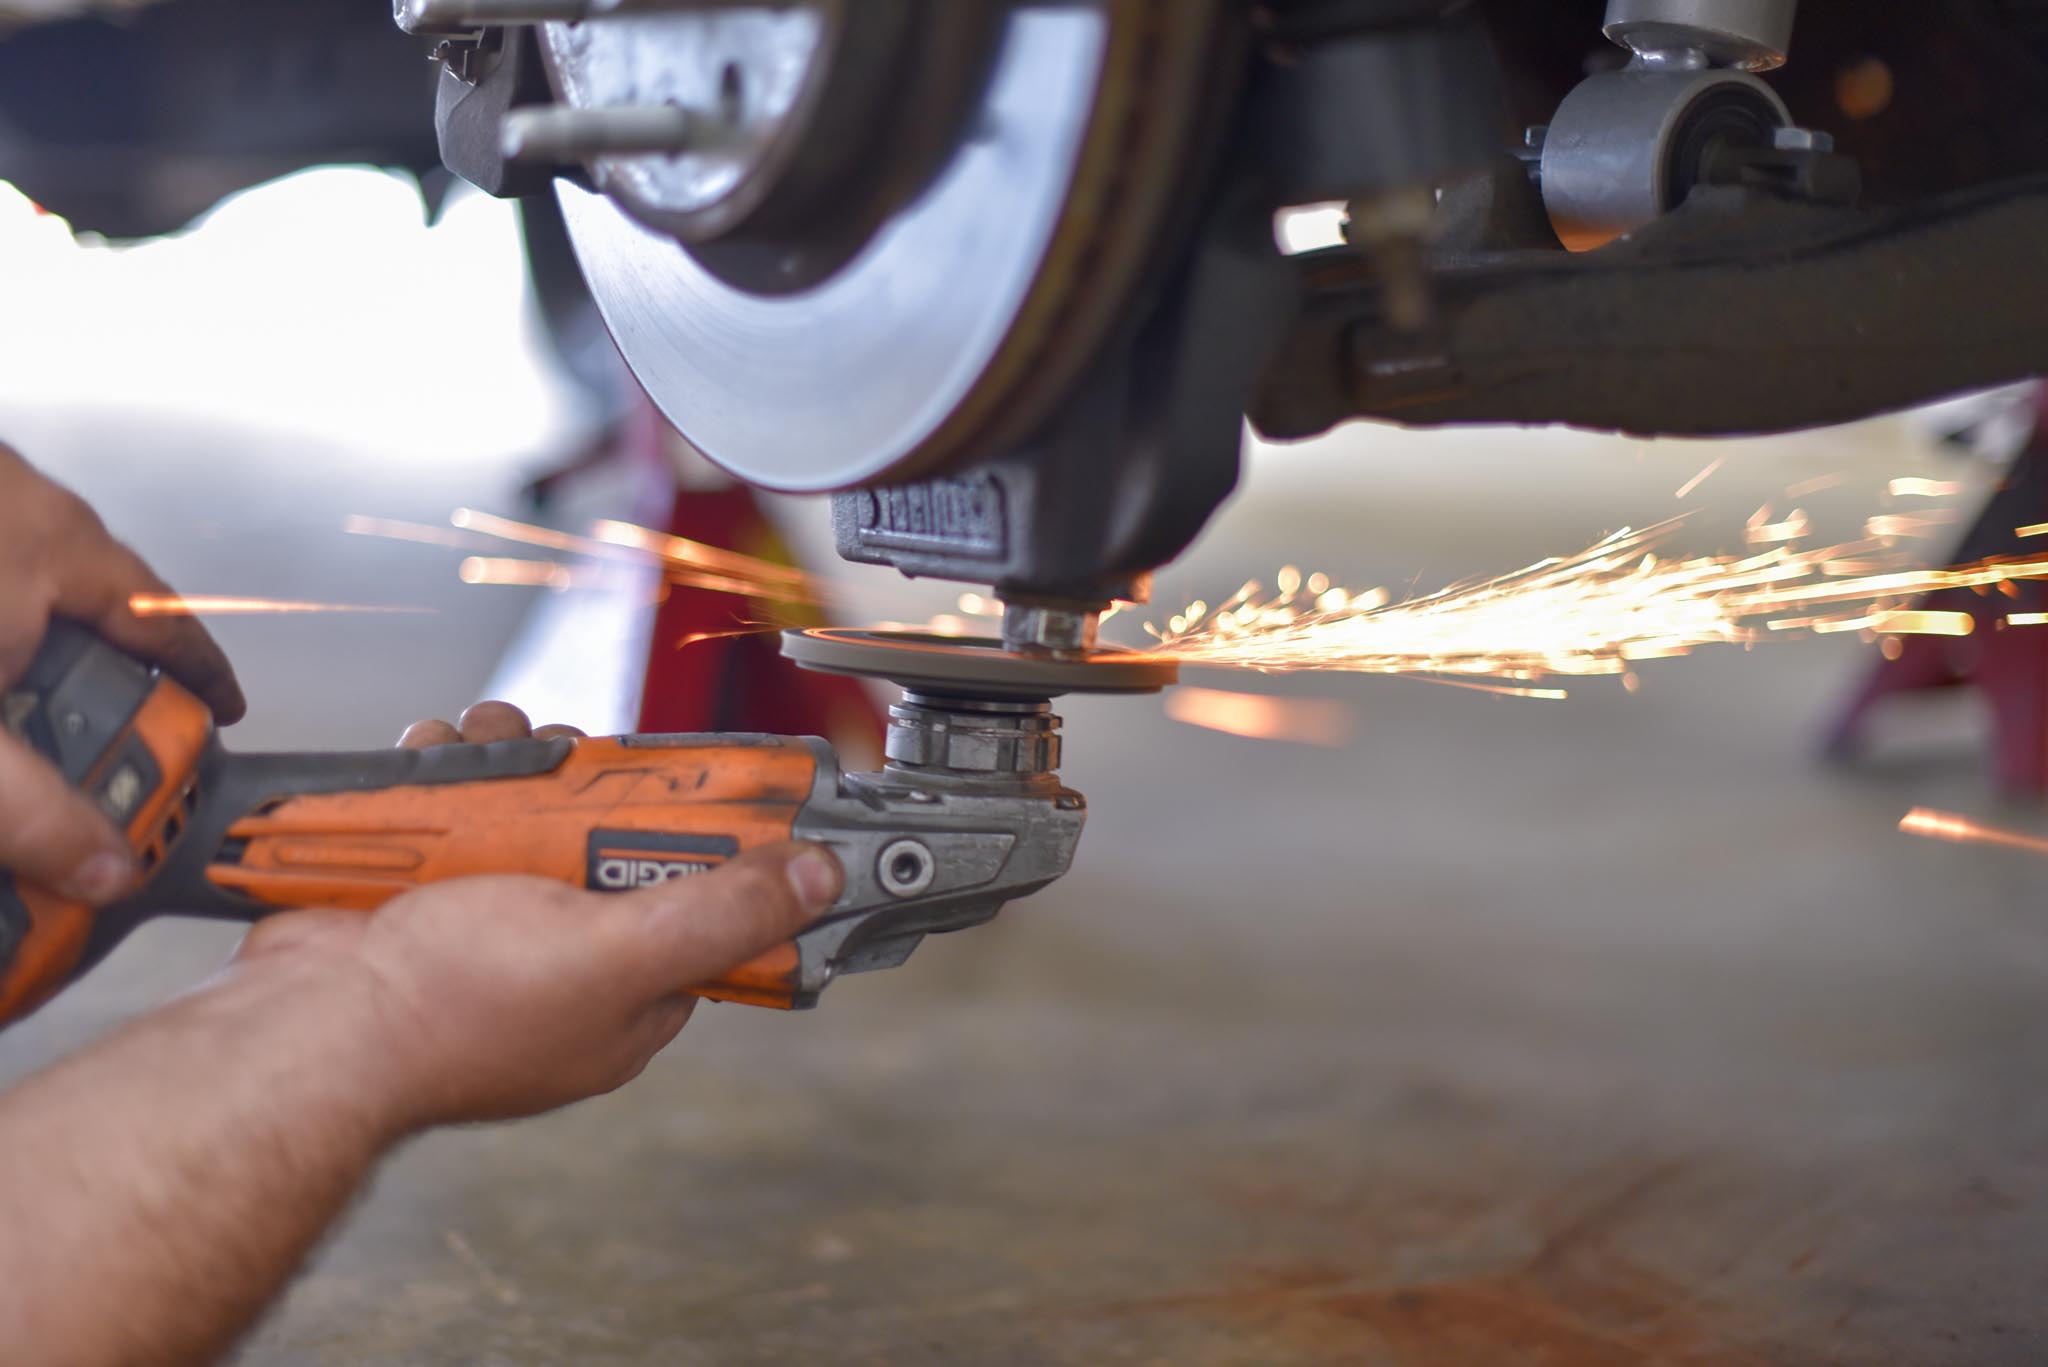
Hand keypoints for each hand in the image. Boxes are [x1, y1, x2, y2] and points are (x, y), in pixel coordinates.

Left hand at [0, 448, 244, 904]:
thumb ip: (32, 810)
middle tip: (93, 746)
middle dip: (99, 675)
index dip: (203, 674)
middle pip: (98, 598)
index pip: (169, 620)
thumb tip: (105, 870)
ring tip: (16, 708)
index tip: (221, 711)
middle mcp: (18, 501)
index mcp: (53, 544)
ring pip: (29, 576)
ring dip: (29, 644)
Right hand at [234, 697, 840, 1128]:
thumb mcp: (618, 953)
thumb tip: (820, 881)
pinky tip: (434, 754)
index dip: (704, 836)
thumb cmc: (453, 1012)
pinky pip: (458, 814)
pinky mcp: (427, 897)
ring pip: (532, 814)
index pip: (702, 905)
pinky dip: (446, 775)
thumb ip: (720, 913)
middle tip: (568, 745)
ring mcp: (492, 929)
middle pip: (610, 839)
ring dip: (508, 761)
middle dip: (589, 781)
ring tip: (484, 739)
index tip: (696, 774)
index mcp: (631, 999)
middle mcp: (568, 965)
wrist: (302, 1027)